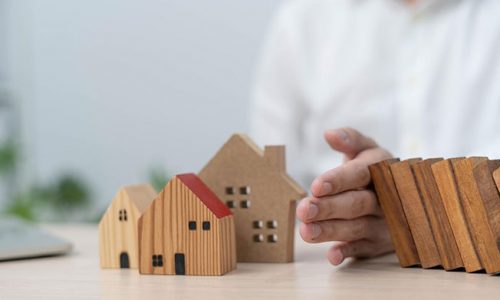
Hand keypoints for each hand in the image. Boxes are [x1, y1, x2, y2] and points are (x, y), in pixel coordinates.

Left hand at [296, 128, 393, 265]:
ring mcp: (384, 222)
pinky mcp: (379, 242)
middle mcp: (386, 197)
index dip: (338, 181)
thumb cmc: (373, 169)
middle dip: (329, 208)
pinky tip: (332, 255)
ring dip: (331, 231)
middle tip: (304, 210)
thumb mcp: (366, 149)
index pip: (359, 174)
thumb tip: (329, 134)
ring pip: (357, 227)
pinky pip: (364, 249)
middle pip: (357, 203)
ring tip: (306, 232)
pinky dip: (348, 252)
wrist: (401, 194)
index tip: (315, 187)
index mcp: (381, 169)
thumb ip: (350, 139)